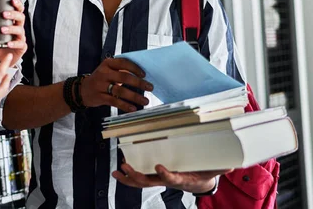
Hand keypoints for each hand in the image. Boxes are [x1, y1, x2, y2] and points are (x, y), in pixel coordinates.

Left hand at [0, 0, 26, 64]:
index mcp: (13, 22)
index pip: (18, 10)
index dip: (17, 5)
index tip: (12, 1)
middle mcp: (18, 28)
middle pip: (20, 18)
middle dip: (13, 14)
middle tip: (3, 14)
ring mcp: (20, 37)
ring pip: (20, 30)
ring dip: (11, 29)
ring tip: (2, 29)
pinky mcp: (21, 47)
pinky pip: (20, 44)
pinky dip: (14, 43)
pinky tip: (8, 43)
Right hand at [80, 58, 152, 111]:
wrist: (82, 90)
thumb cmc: (100, 79)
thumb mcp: (108, 71)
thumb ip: (121, 71)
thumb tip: (141, 76)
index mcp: (107, 64)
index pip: (123, 63)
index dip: (135, 68)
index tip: (144, 75)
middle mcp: (103, 73)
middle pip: (124, 77)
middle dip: (139, 83)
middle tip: (150, 87)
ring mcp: (100, 85)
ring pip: (120, 91)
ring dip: (135, 96)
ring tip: (145, 101)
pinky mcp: (99, 97)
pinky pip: (114, 101)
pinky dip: (125, 105)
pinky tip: (133, 108)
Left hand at [112, 163, 230, 193]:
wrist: (199, 183)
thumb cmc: (204, 174)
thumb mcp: (213, 171)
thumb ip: (220, 167)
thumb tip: (232, 165)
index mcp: (181, 179)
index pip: (172, 179)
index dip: (166, 175)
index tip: (159, 167)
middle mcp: (168, 181)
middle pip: (150, 182)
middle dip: (137, 176)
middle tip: (127, 168)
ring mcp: (159, 180)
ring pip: (141, 182)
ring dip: (128, 178)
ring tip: (117, 171)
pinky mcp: (155, 177)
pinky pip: (139, 180)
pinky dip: (128, 177)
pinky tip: (118, 172)